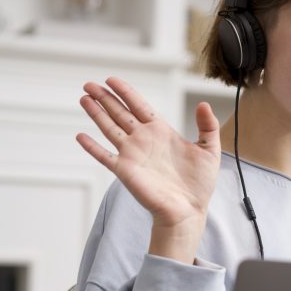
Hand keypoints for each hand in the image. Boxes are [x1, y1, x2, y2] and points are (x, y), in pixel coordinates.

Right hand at [76, 77, 221, 234]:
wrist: (189, 210)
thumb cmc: (199, 184)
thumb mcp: (210, 150)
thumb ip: (208, 126)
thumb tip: (204, 104)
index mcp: (161, 132)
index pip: (139, 106)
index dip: (125, 92)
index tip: (112, 80)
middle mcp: (143, 140)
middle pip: (119, 112)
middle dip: (105, 97)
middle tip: (89, 84)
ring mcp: (132, 154)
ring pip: (109, 128)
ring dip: (96, 114)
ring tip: (84, 98)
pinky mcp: (125, 171)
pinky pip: (105, 156)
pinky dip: (92, 147)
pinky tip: (80, 136)